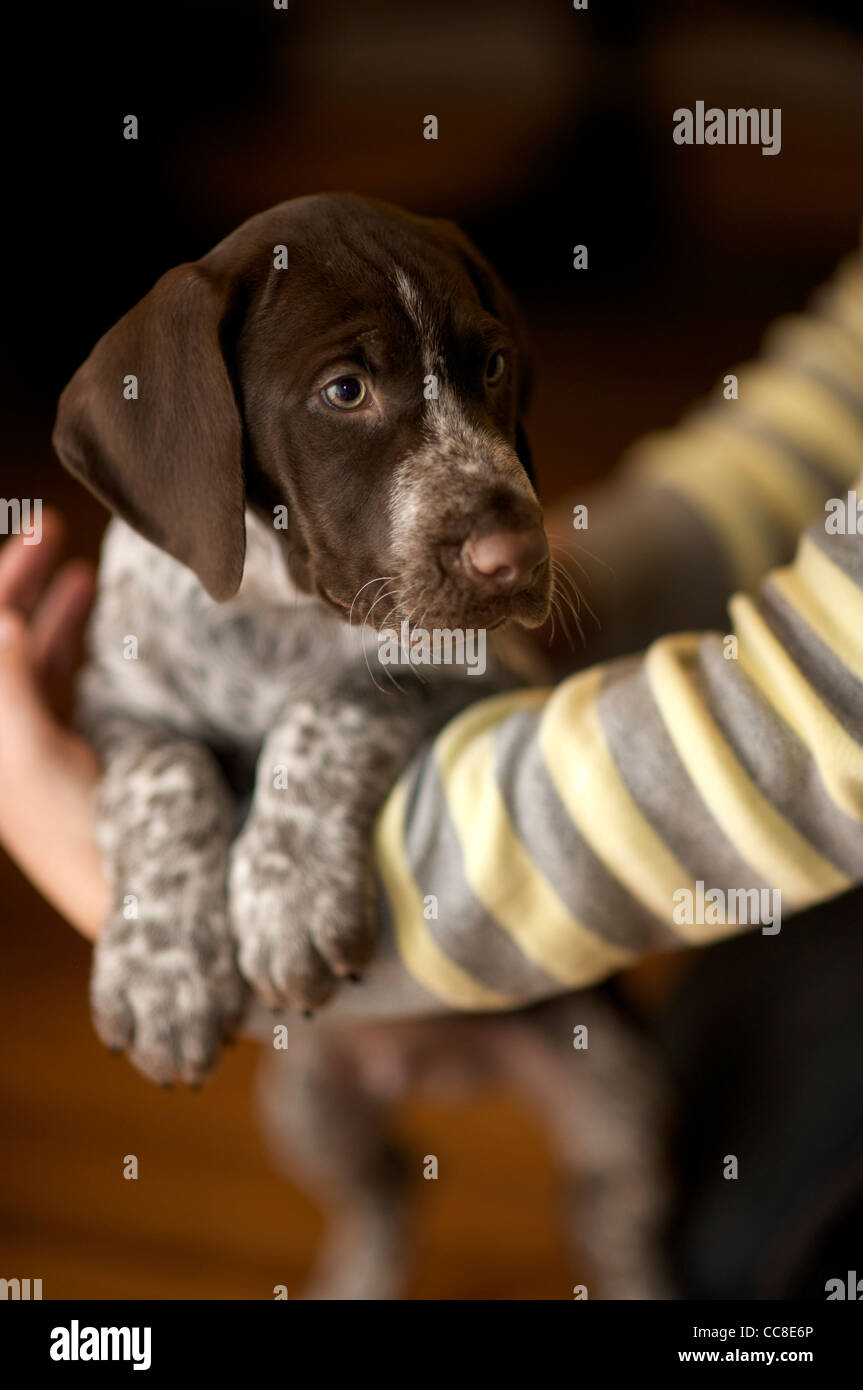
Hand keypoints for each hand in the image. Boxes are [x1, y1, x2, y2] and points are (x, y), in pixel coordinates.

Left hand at [0, 511, 106, 938]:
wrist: (132, 895)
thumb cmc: (75, 833)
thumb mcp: (30, 756)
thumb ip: (7, 684)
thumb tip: (1, 617)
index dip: (5, 580)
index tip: (37, 534)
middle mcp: (3, 729)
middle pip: (3, 637)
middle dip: (22, 581)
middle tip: (54, 530)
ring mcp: (36, 740)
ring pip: (33, 653)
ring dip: (50, 607)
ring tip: (79, 571)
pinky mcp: (74, 752)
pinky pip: (65, 681)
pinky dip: (77, 643)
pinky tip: (98, 625)